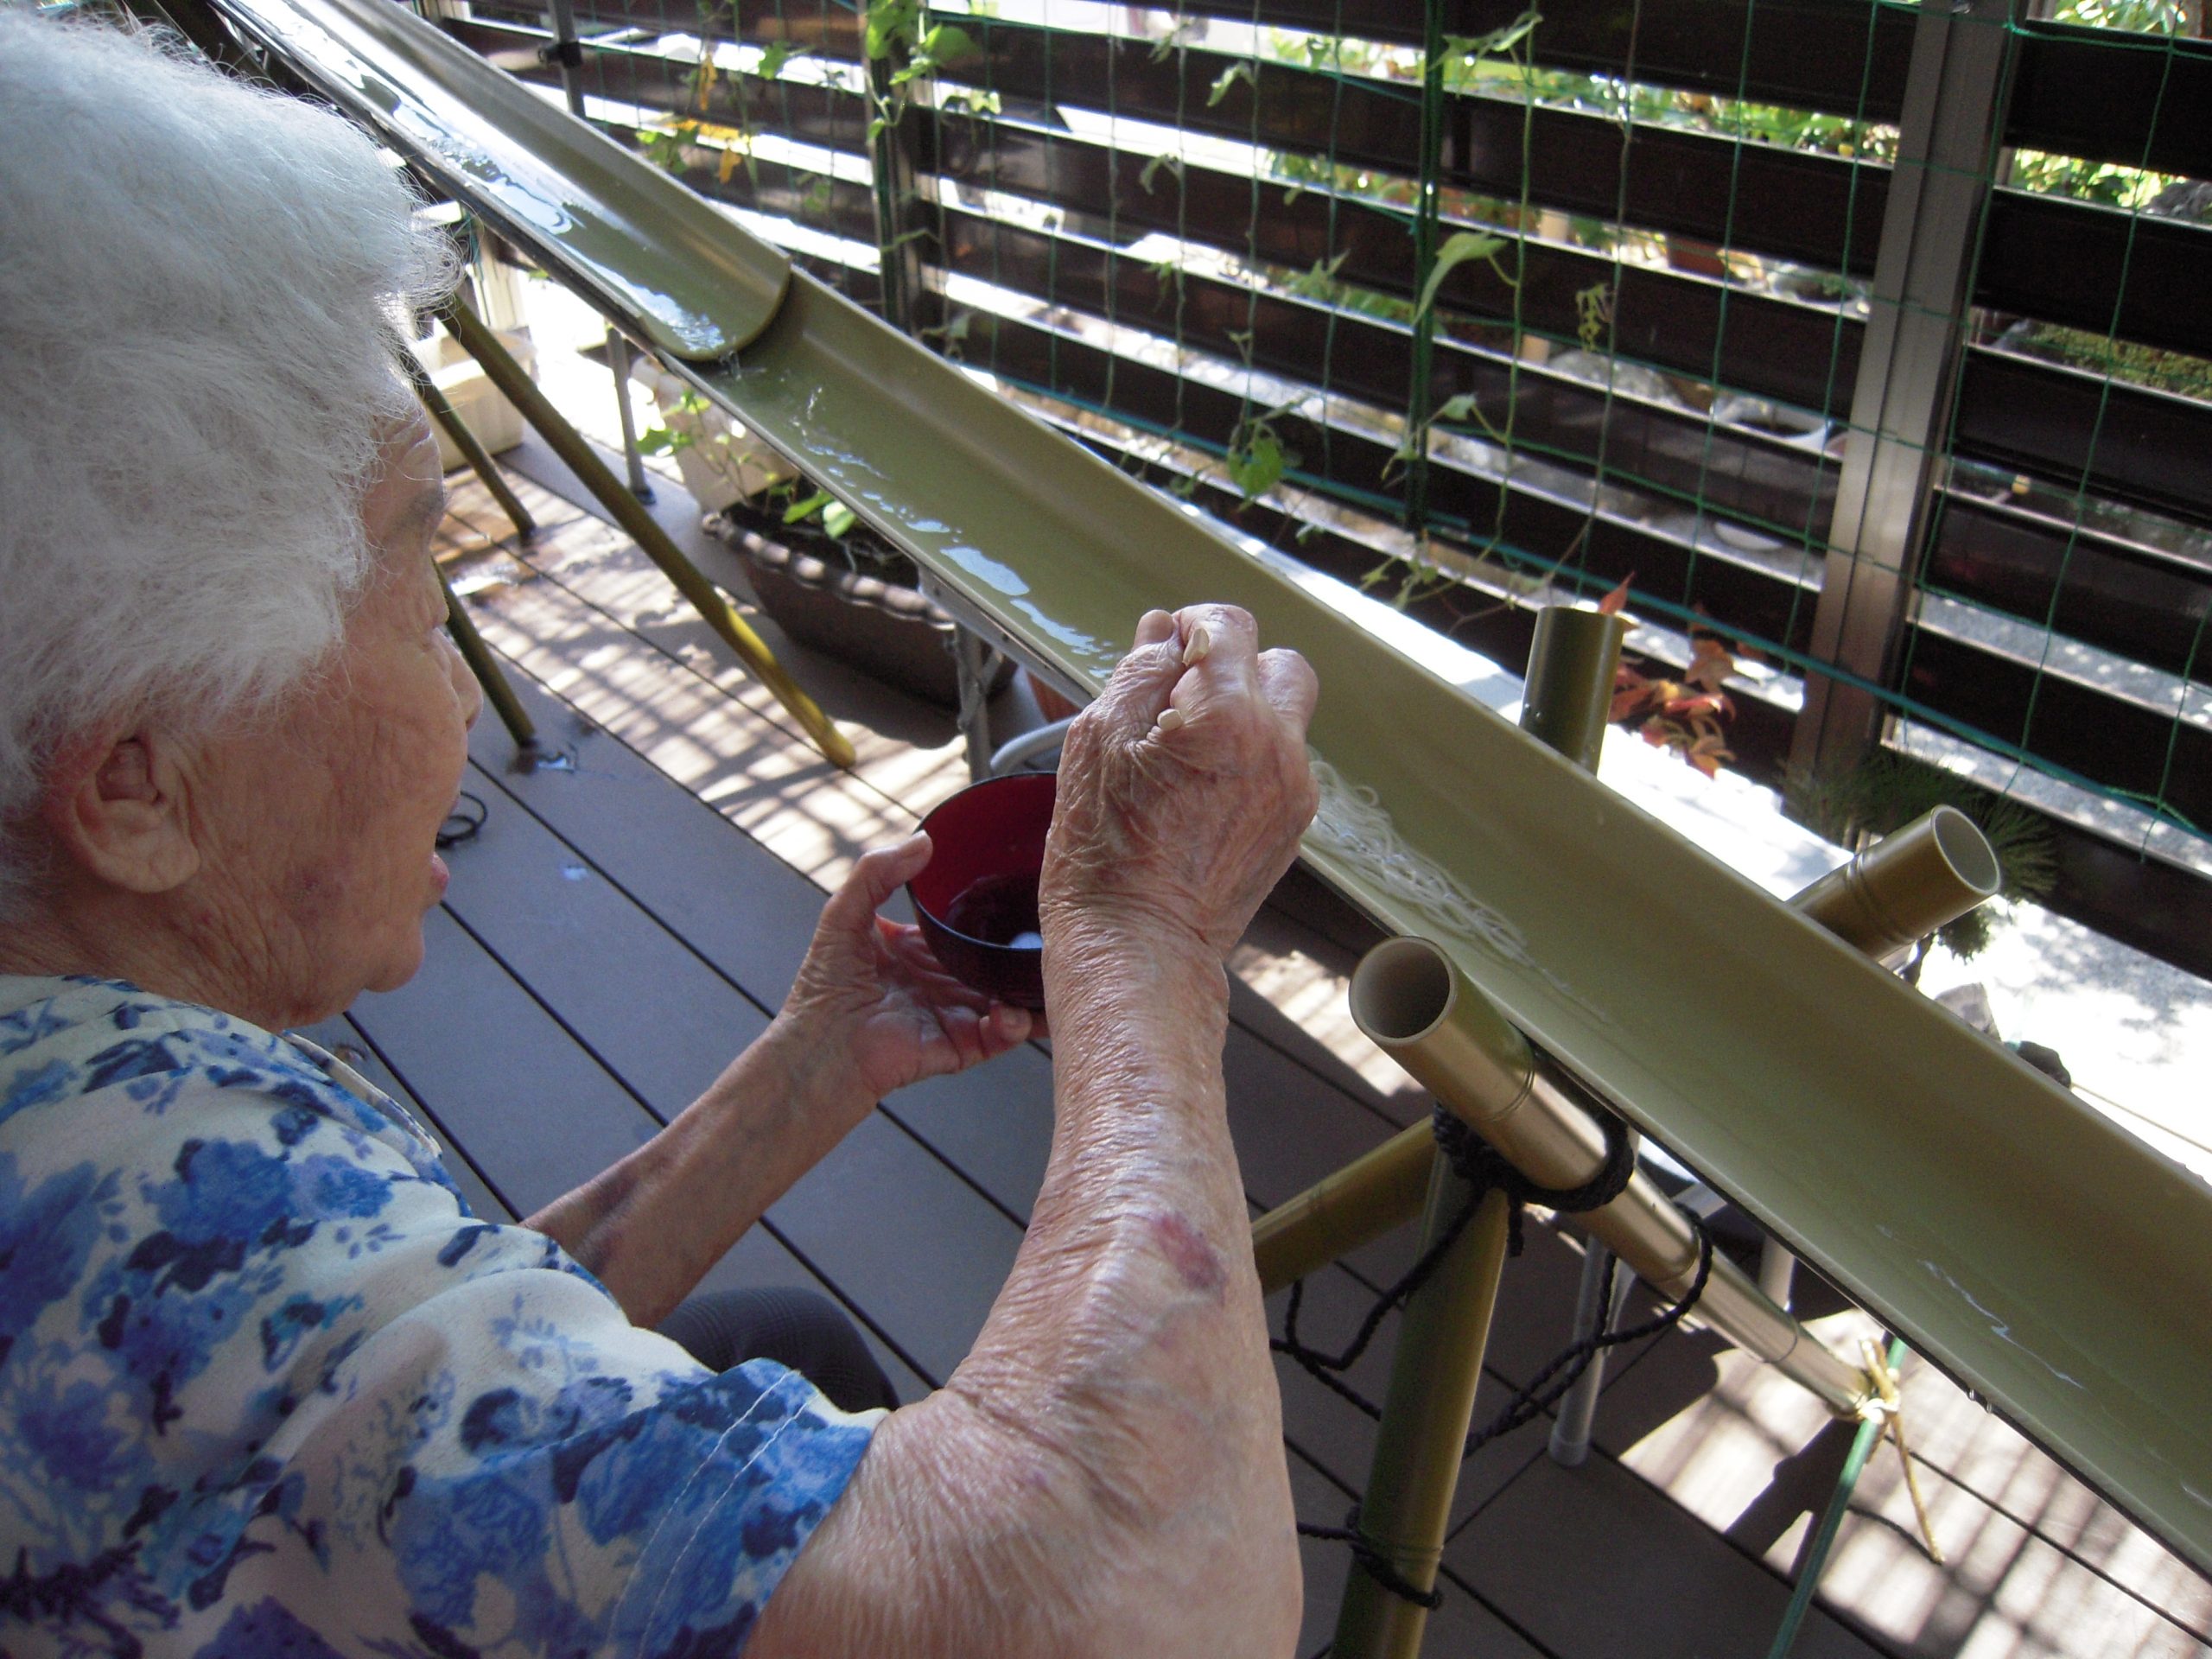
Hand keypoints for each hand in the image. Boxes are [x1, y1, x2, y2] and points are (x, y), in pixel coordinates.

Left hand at [778, 834, 1035, 1116]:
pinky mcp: (958, 1045)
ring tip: (1047, 969)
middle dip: (1018, 948)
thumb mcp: (843, 914)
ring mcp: (951, 1013)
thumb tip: (923, 840)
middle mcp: (936, 980)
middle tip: (1049, 929)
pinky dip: (1014, 1024)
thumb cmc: (823, 989)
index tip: (1016, 889)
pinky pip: (997, 1035)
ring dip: (1027, 986)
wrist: (821, 1048)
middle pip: (989, 959)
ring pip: (1004, 996)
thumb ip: (876, 872)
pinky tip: (1013, 1010)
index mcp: (913, 949)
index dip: (986, 910)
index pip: (959, 924)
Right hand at [1042, 604, 1317, 962]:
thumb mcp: (1097, 741)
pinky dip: (1251, 763)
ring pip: (1286, 719)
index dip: (1192, 626)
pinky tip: (1201, 795)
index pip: (1231, 627)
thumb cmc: (1104, 849)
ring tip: (1188, 756)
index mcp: (1229, 715)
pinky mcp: (1294, 827)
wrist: (1139, 944)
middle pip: (1281, 665)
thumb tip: (1163, 632)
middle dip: (1236, 668)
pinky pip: (1283, 767)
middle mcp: (1279, 746)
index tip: (1164, 649)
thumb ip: (1139, 672)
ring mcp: (1294, 790)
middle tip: (1183, 701)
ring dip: (1246, 717)